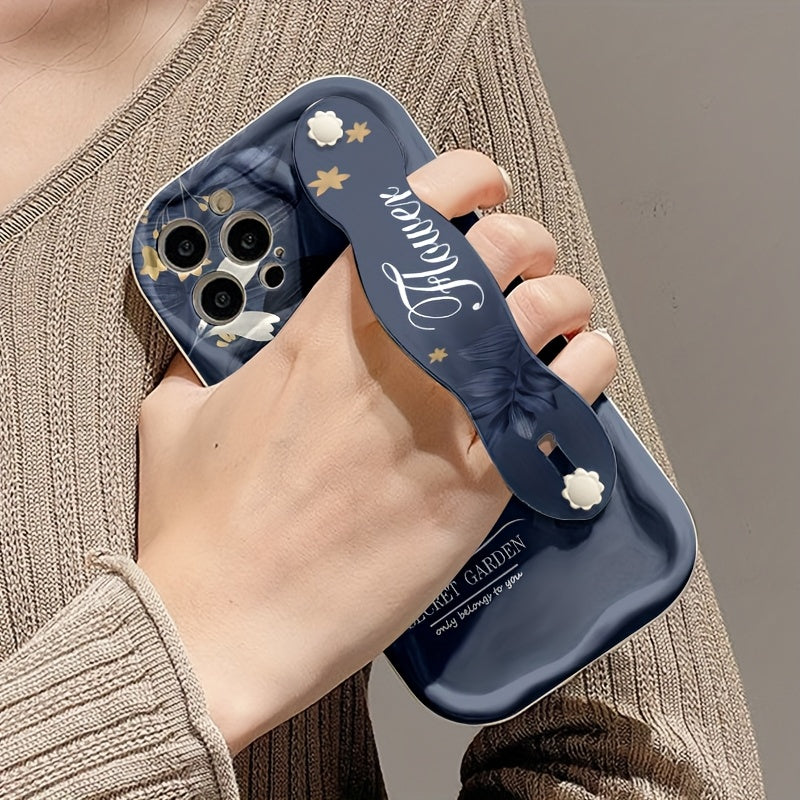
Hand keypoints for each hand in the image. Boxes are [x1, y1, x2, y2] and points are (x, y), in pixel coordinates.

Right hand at [135, 149, 616, 754]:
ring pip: (550, 310)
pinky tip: (575, 377)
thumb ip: (202, 367)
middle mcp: (399, 351)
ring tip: (557, 321)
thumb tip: (203, 357)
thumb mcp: (176, 418)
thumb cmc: (200, 528)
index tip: (479, 192)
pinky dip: (586, 371)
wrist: (231, 625)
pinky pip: (569, 396)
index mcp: (327, 323)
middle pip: (503, 246)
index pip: (417, 208)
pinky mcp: (485, 480)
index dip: (463, 180)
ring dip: (564, 303)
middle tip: (521, 266)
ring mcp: (451, 413)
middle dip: (525, 241)